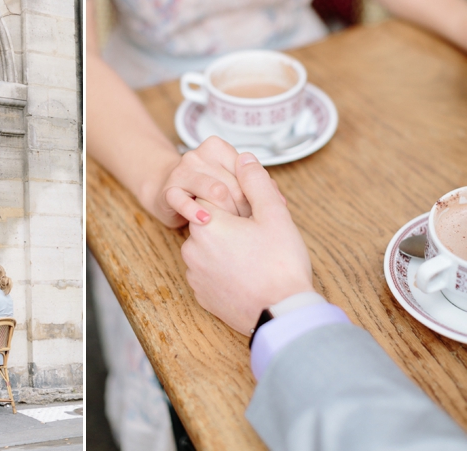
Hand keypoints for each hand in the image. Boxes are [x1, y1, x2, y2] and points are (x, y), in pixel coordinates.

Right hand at [152, 136, 251, 227]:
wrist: (167, 191)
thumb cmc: (205, 189)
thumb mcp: (232, 183)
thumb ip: (257, 187)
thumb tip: (280, 201)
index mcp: (216, 148)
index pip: (244, 171)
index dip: (255, 194)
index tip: (257, 211)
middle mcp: (197, 156)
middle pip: (231, 184)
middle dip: (242, 208)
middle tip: (246, 224)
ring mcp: (181, 171)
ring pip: (213, 191)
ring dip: (226, 213)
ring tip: (229, 226)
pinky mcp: (168, 191)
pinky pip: (182, 201)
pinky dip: (195, 212)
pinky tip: (205, 220)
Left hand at [181, 153, 314, 334]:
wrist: (281, 316)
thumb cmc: (280, 264)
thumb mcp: (274, 214)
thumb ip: (256, 182)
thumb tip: (244, 158)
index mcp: (205, 223)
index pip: (213, 197)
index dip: (238, 203)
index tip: (256, 216)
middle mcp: (192, 248)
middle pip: (211, 223)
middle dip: (233, 226)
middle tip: (262, 239)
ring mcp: (194, 274)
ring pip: (210, 249)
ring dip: (228, 249)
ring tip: (257, 259)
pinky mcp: (201, 295)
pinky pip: (210, 273)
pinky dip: (225, 271)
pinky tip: (248, 276)